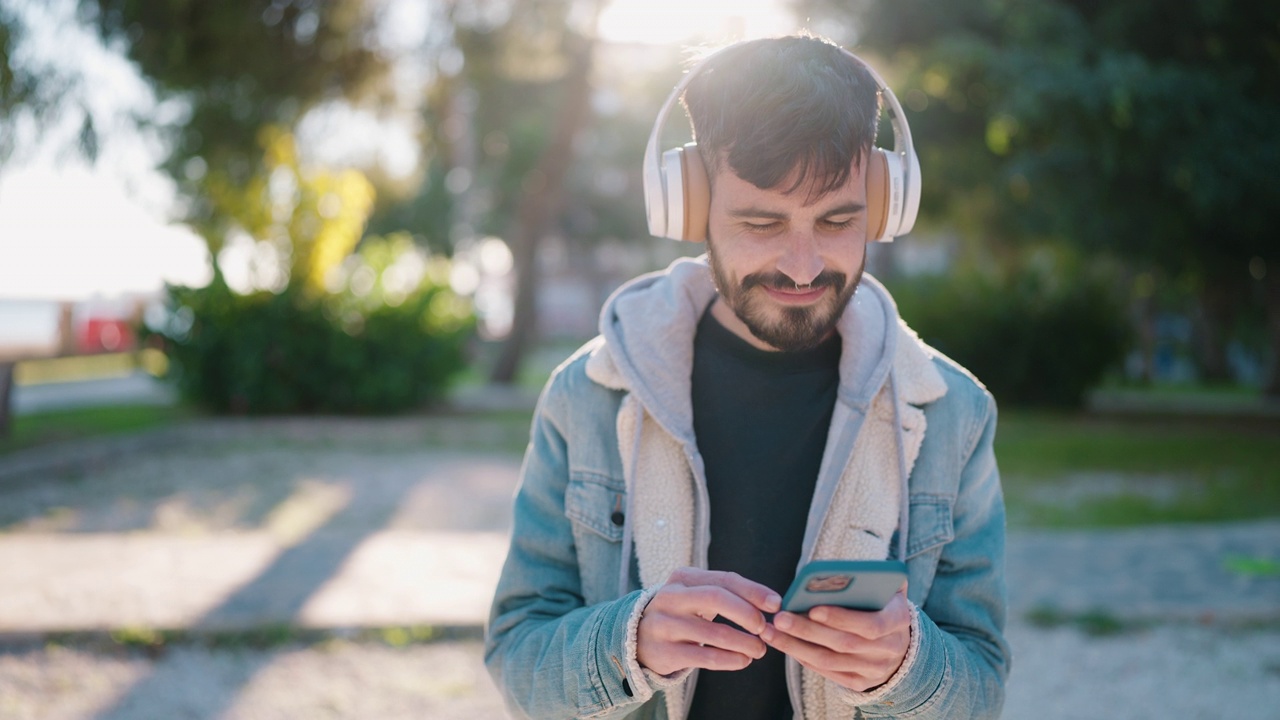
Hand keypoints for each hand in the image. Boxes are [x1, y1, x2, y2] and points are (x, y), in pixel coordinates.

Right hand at [636, 567, 781, 676]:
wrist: (637, 638)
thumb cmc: (680, 613)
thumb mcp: (696, 595)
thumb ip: (727, 593)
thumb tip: (772, 602)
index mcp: (683, 577)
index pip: (725, 579)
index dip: (754, 591)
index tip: (776, 604)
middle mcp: (671, 597)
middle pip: (717, 598)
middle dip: (747, 613)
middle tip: (764, 628)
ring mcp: (666, 625)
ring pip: (715, 633)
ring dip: (745, 643)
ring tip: (760, 649)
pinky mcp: (665, 652)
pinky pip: (705, 657)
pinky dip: (731, 660)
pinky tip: (743, 660)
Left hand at [761, 584, 910, 691]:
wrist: (900, 641)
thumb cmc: (883, 603)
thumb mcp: (886, 585)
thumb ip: (870, 577)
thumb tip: (835, 572)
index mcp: (898, 620)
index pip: (871, 625)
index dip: (841, 618)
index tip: (813, 609)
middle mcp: (889, 649)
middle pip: (844, 643)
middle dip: (808, 631)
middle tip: (780, 618)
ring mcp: (875, 669)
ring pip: (830, 660)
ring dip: (796, 646)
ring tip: (771, 631)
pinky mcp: (860, 682)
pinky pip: (827, 672)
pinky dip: (804, 657)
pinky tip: (785, 644)